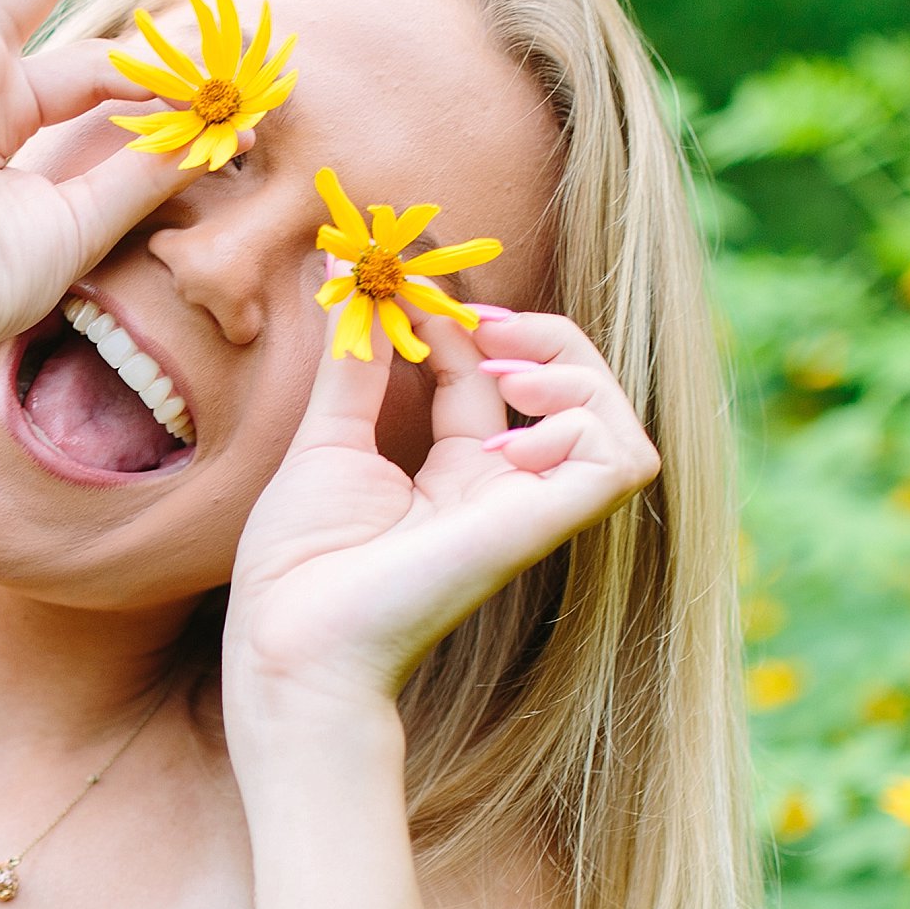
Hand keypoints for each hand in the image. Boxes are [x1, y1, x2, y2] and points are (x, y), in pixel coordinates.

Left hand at [223, 308, 662, 730]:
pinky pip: (620, 463)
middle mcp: (500, 490)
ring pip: (615, 421)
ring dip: (577, 371)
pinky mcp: (537, 528)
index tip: (411, 287)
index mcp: (453, 474)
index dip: (465, 320)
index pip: (489, 374)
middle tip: (478, 318)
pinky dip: (585, 423)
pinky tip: (513, 436)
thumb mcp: (326, 435)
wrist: (289, 642)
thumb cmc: (297, 565)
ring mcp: (525, 510)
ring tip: (507, 373)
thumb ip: (352, 356)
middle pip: (571, 387)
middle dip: (541, 332)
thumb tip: (342, 266)